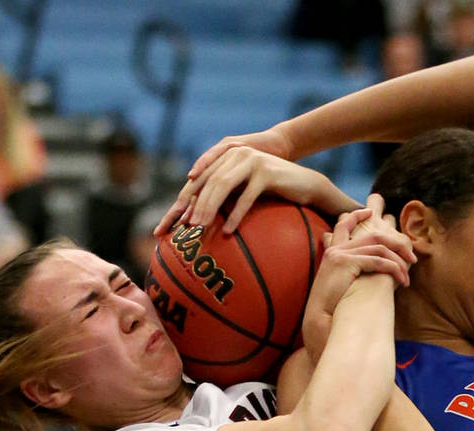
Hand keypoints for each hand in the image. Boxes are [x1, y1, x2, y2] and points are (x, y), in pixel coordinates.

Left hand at [155, 129, 291, 236]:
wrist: (306, 183)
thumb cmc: (273, 191)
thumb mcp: (244, 191)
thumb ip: (224, 196)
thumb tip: (196, 221)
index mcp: (225, 159)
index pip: (197, 182)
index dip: (181, 203)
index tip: (167, 226)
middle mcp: (235, 156)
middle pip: (207, 182)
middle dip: (192, 206)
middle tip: (184, 229)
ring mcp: (251, 162)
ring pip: (223, 185)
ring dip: (209, 209)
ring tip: (201, 229)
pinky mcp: (266, 172)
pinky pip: (247, 196)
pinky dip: (236, 214)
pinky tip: (228, 231)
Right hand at [302, 194, 414, 360]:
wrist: (320, 320)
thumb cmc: (333, 306)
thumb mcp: (341, 282)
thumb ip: (353, 270)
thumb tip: (373, 268)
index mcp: (332, 251)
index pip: (343, 223)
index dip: (357, 215)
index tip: (370, 211)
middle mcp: (335, 248)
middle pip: (373, 234)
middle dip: (397, 243)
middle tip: (411, 257)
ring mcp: (339, 253)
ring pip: (379, 247)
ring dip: (399, 260)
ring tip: (408, 274)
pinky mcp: (345, 262)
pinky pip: (378, 260)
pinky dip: (394, 269)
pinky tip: (401, 279)